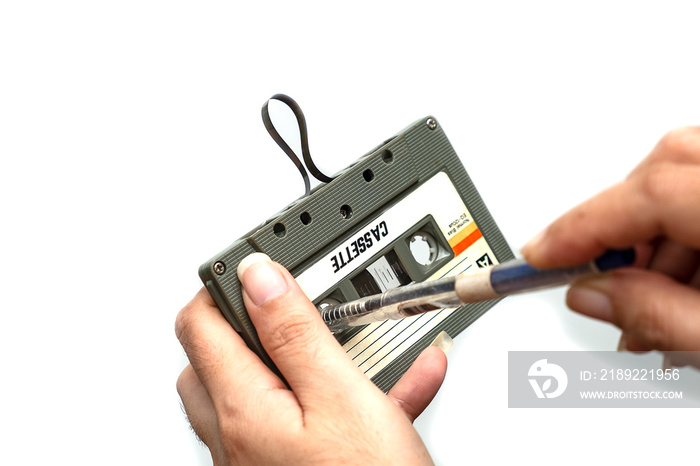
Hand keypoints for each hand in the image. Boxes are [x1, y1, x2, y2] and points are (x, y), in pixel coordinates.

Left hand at [175, 253, 446, 464]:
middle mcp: (240, 437)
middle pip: (221, 359)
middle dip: (253, 322)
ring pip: (269, 389)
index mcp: (243, 408)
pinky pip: (312, 419)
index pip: (200, 324)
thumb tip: (257, 277)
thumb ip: (293, 332)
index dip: (223, 283)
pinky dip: (349, 395)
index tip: (258, 263)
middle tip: (292, 300)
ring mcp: (263, 459)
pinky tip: (404, 381)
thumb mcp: (340, 396)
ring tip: (357, 338)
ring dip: (310, 357)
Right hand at [522, 127, 699, 353]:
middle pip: (663, 169)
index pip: (649, 193)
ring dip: (653, 243)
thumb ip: (656, 316)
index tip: (537, 257)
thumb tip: (590, 294)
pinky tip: (686, 287)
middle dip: (615, 228)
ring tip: (647, 304)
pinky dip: (687, 236)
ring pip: (687, 180)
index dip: (580, 226)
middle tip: (590, 278)